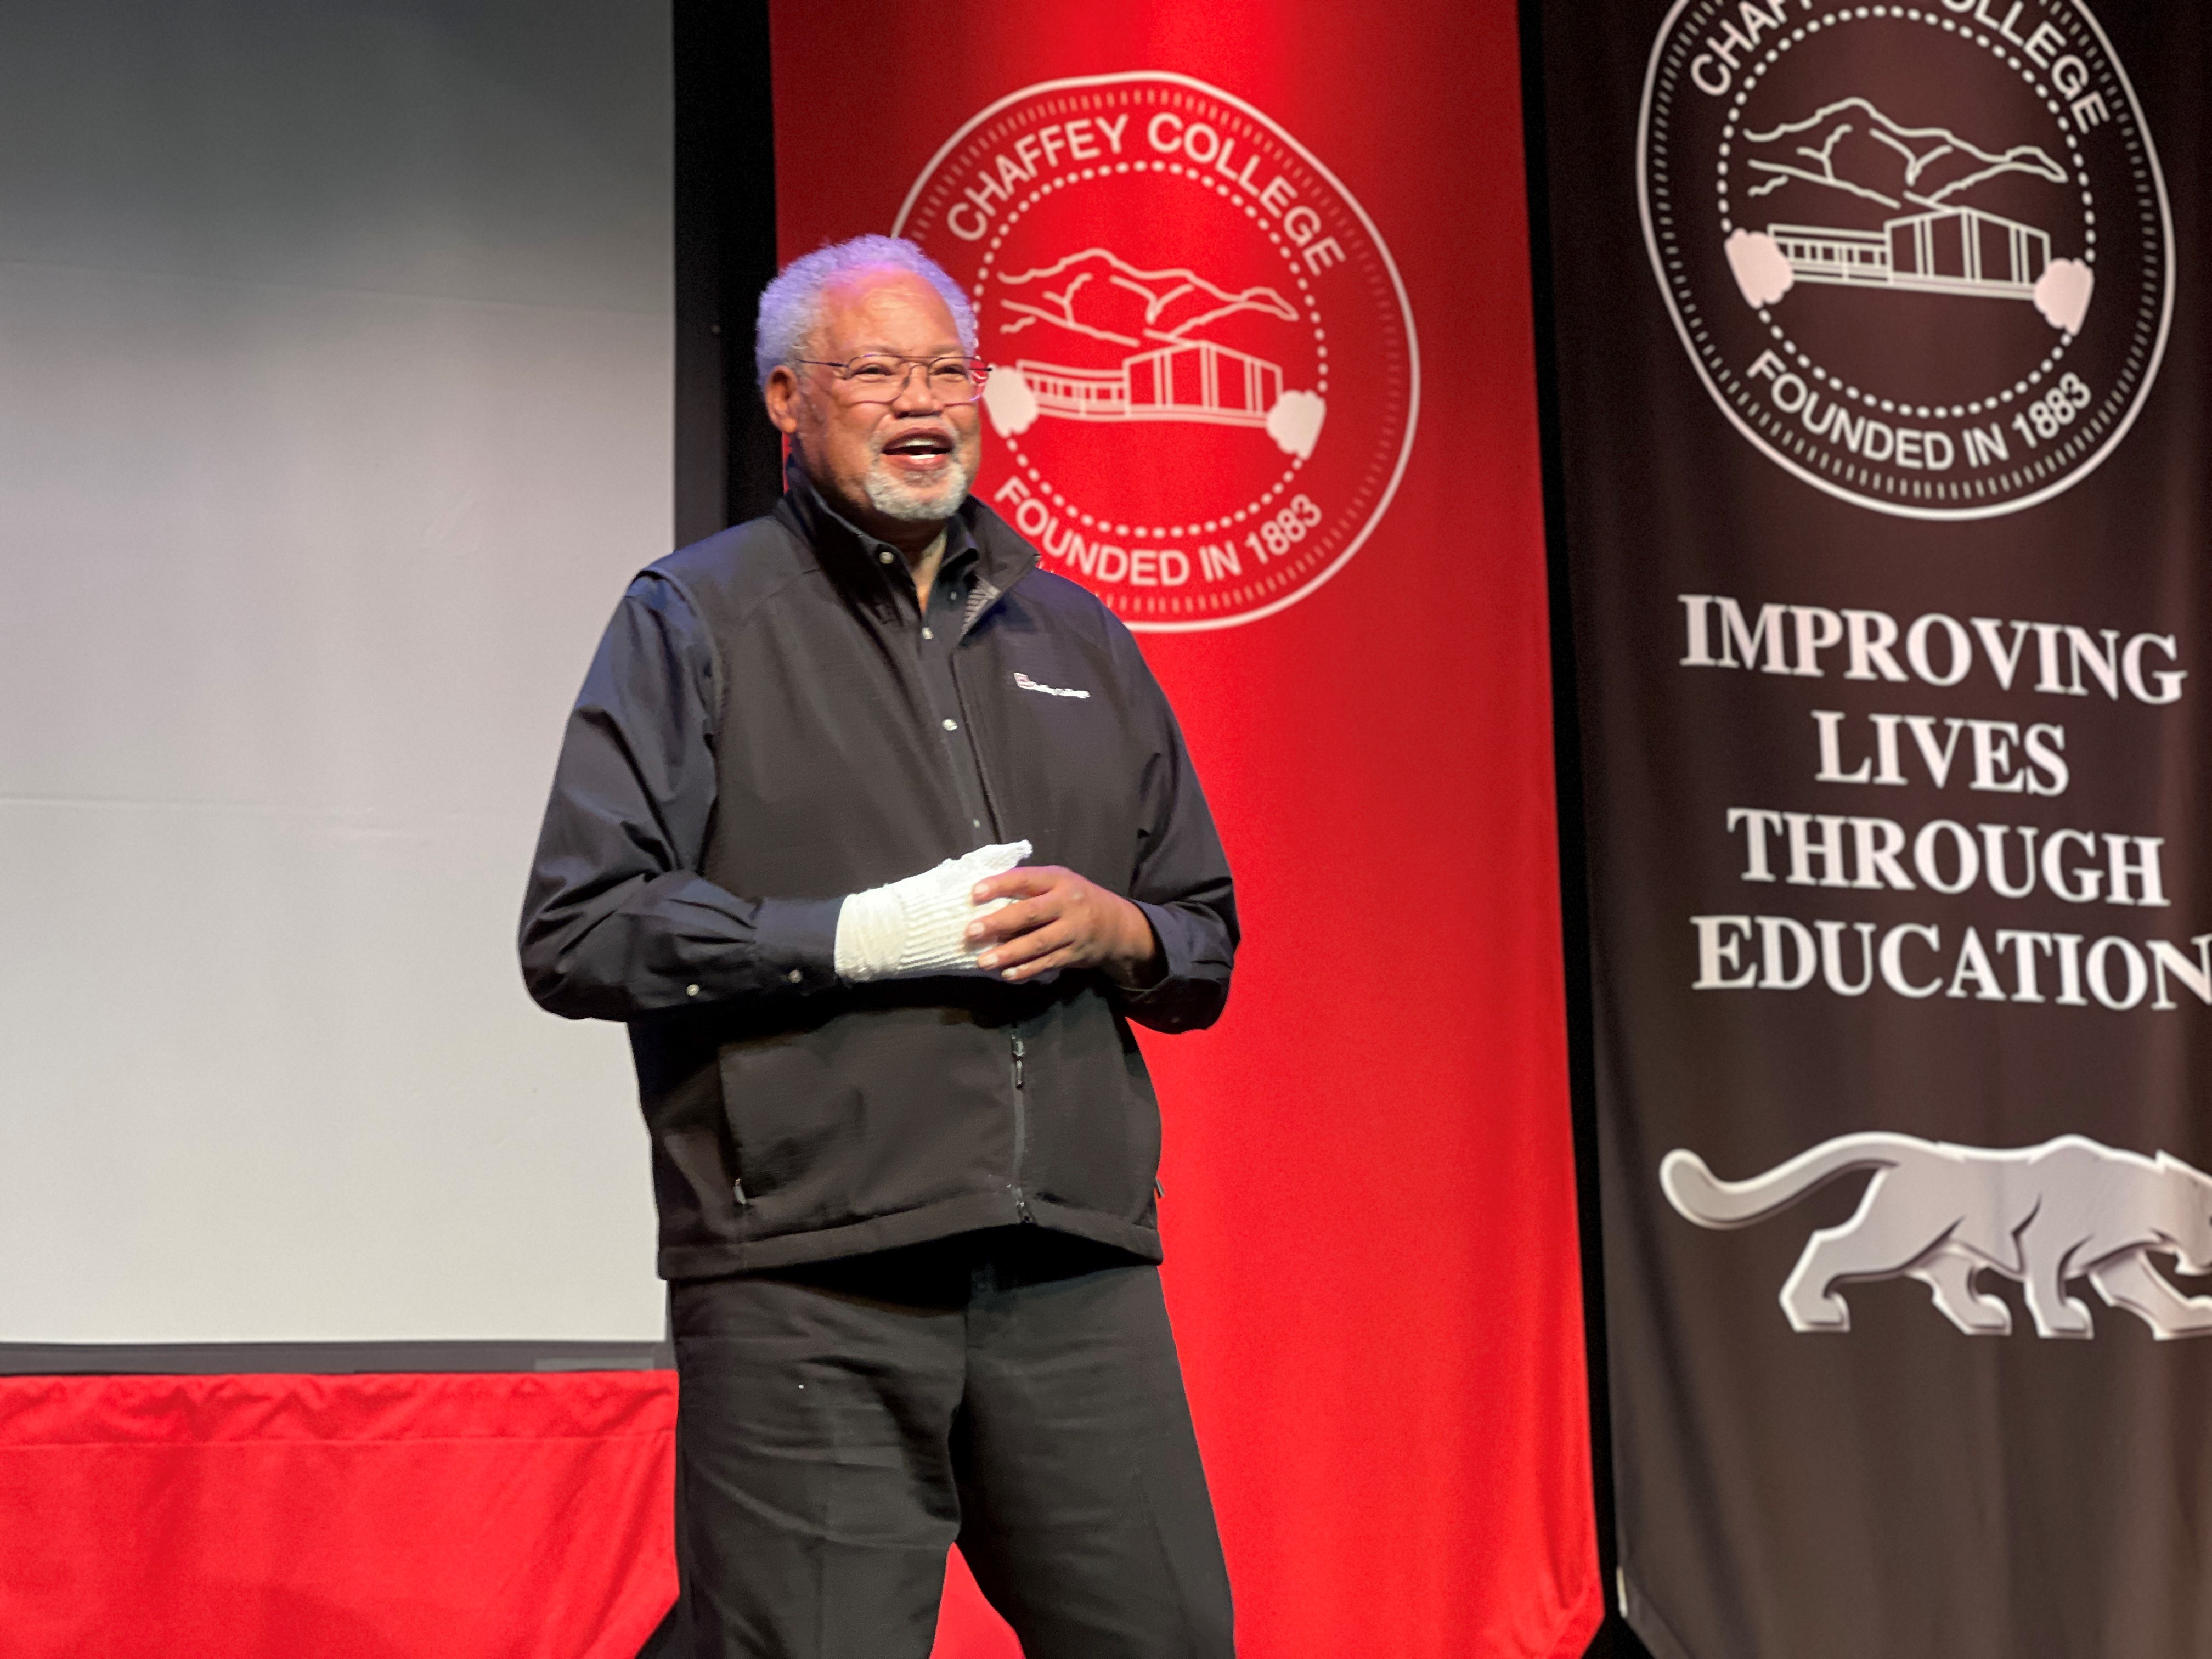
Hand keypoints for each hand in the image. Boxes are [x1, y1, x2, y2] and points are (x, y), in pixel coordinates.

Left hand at [965, 865, 1162, 986]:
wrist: (1116, 925)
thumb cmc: (1074, 899)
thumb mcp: (1058, 882)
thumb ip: (1029, 886)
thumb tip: (984, 893)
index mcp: (1058, 879)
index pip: (1025, 879)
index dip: (1000, 885)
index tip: (974, 892)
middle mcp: (1068, 903)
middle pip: (1030, 913)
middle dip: (999, 923)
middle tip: (971, 932)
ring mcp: (1073, 930)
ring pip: (1038, 943)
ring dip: (1009, 953)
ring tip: (983, 961)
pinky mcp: (1075, 954)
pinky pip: (1047, 963)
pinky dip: (1026, 970)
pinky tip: (1007, 974)